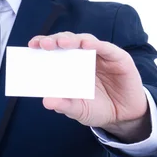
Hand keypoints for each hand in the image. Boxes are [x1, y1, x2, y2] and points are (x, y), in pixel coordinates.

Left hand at [28, 32, 150, 142]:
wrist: (125, 116)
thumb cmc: (98, 108)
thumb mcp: (79, 110)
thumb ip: (65, 105)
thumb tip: (47, 101)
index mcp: (70, 65)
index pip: (54, 50)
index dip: (43, 44)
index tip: (31, 45)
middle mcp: (84, 56)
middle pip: (67, 41)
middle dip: (54, 40)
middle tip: (44, 44)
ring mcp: (101, 55)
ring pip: (84, 40)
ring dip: (72, 40)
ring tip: (62, 43)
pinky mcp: (118, 57)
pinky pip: (106, 48)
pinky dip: (96, 44)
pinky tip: (87, 45)